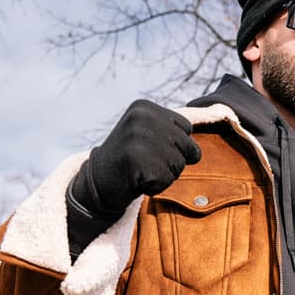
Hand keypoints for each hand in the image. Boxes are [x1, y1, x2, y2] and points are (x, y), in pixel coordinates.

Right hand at [73, 100, 201, 218]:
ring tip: (140, 171)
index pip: (186, 129)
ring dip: (163, 175)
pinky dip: (155, 187)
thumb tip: (198, 153)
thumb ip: (172, 132)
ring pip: (179, 165)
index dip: (173, 146)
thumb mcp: (147, 134)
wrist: (96, 183)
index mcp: (145, 107)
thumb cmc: (129, 160)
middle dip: (172, 162)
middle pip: (187, 147)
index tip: (148, 149)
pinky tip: (136, 181)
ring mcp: (138, 138)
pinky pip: (167, 180)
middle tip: (145, 163)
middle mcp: (142, 118)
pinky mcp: (136, 160)